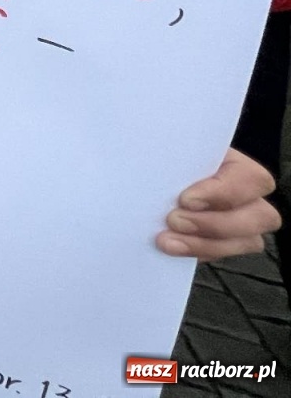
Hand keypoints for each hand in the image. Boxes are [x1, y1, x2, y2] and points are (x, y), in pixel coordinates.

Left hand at [158, 148, 280, 260]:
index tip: (184, 199)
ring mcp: (240, 220)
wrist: (141, 174)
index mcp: (232, 160)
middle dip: (215, 224)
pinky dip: (198, 253)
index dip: (224, 193)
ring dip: (206, 244)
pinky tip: (172, 248)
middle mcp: (245, 192)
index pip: (252, 178)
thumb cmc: (153, 154)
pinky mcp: (222, 241)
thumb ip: (167, 153)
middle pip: (263, 216)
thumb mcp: (162, 147)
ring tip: (167, 240)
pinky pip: (224, 255)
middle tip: (173, 220)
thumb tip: (153, 154)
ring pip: (249, 241)